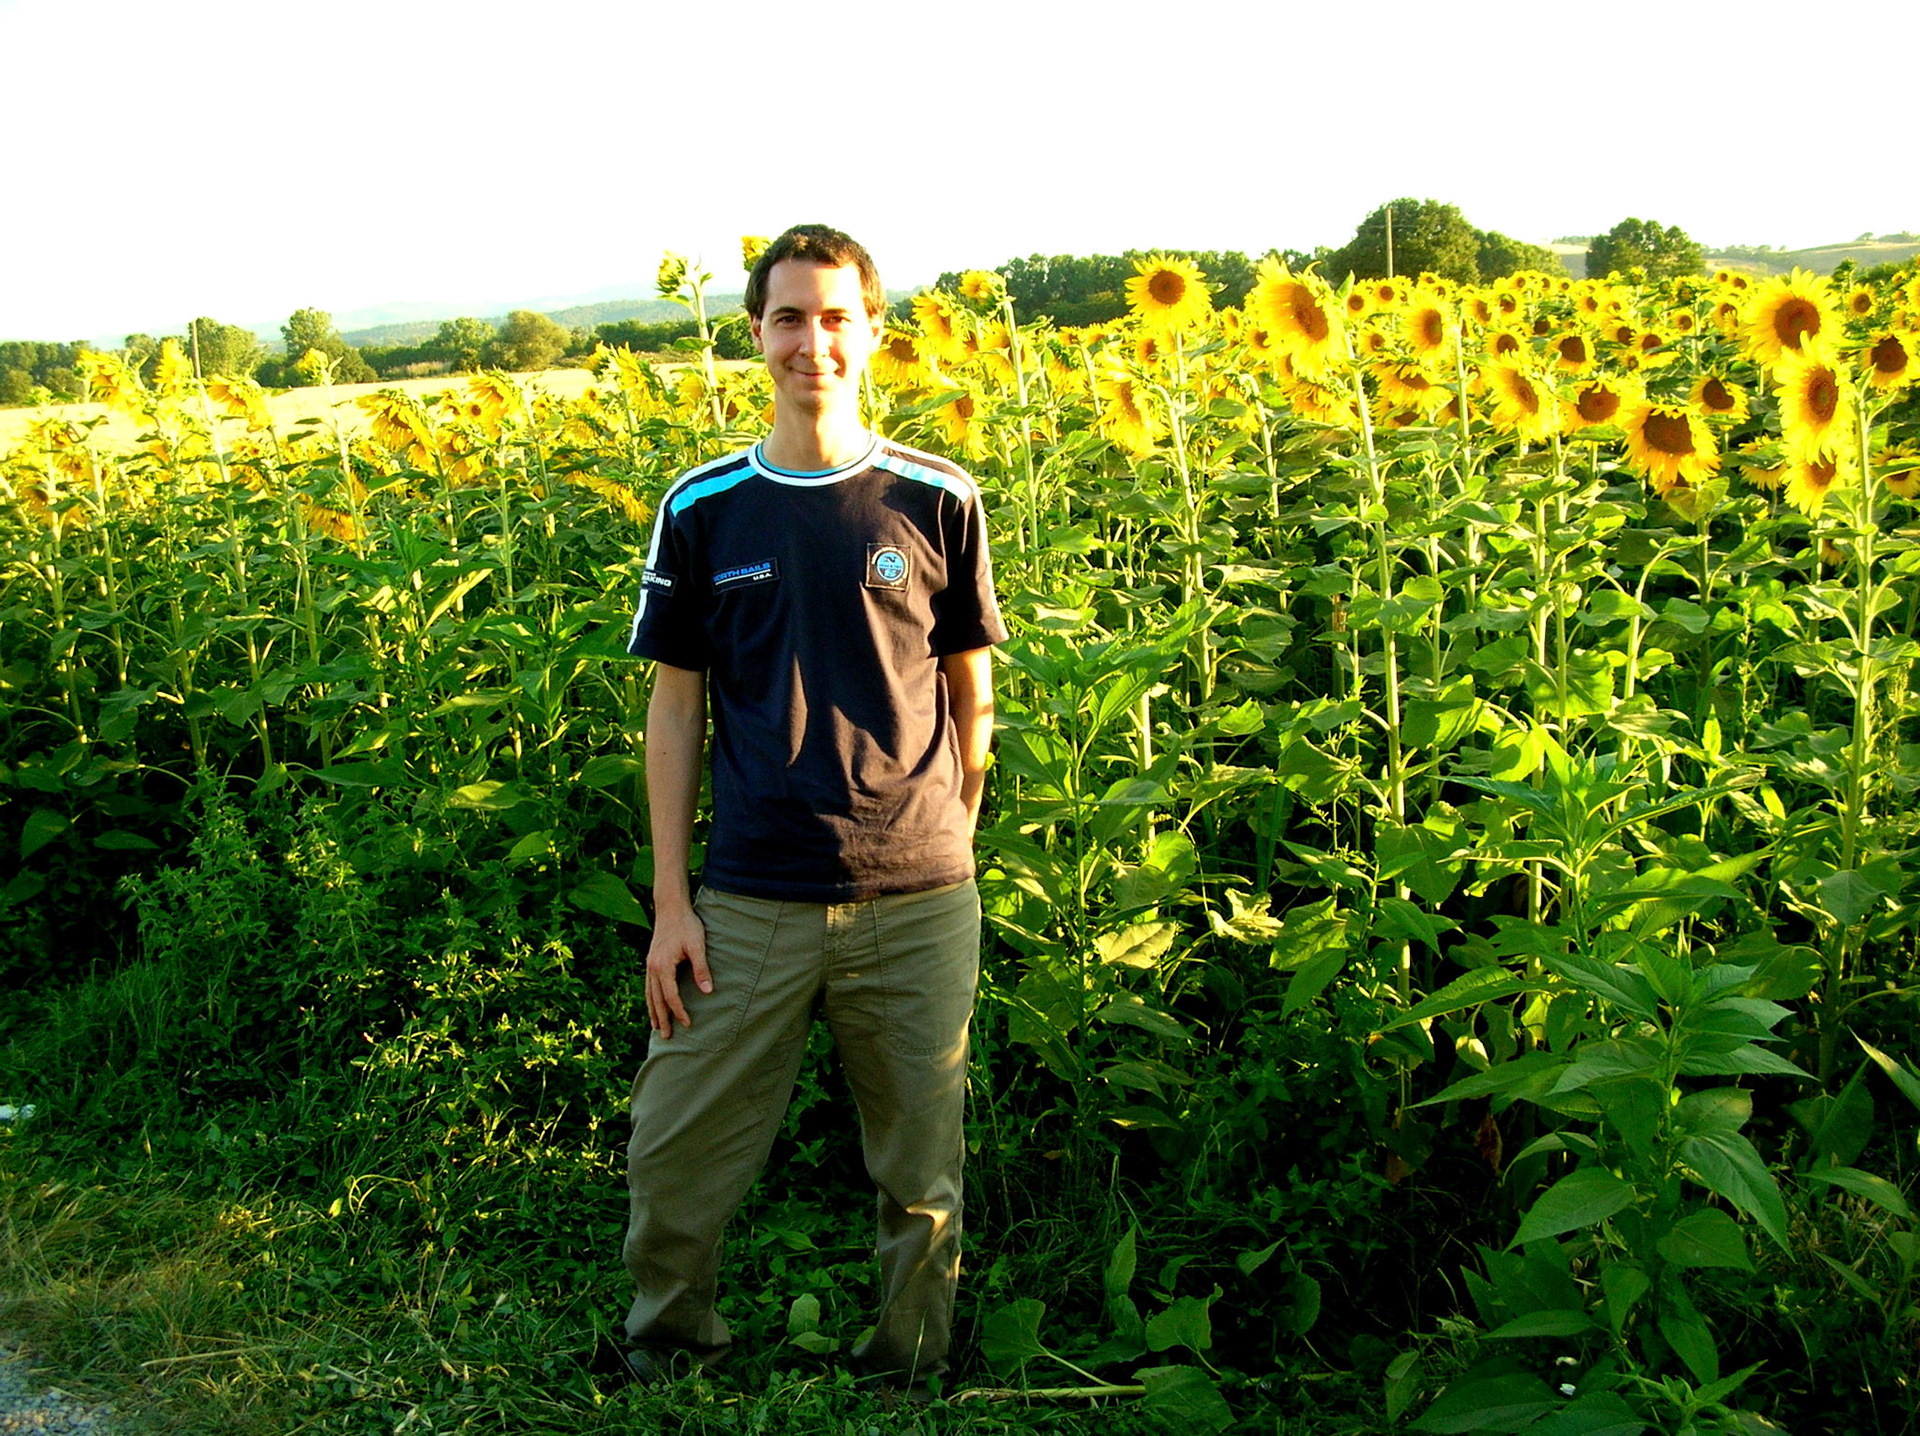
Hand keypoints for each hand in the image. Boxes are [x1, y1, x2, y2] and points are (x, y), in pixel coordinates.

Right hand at [645, 899, 710, 1039]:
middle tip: (666, 1036)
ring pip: (649, 994)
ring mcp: (649, 964)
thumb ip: (701, 969)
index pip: (671, 997)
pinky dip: (650, 998)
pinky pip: (649, 985)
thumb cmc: (686, 925)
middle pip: (656, 1000)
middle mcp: (652, 968)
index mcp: (663, 967)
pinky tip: (653, 1003)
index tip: (688, 1023)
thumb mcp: (697, 946)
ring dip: (653, 1011)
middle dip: (662, 1019)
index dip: (679, 1012)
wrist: (671, 908)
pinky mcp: (651, 960)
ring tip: (656, 1026)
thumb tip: (708, 991)